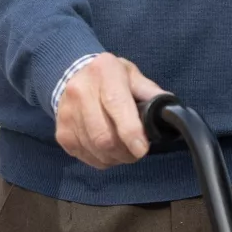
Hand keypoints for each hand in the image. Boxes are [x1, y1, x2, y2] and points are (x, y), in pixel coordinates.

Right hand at [55, 53, 164, 168]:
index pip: (116, 106)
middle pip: (103, 136)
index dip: (130, 132)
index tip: (142, 149)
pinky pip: (85, 156)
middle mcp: (80, 91)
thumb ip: (150, 92)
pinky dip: (102, 159)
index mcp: (104, 72)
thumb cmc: (109, 77)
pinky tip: (109, 151)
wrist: (73, 74)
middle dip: (125, 152)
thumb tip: (170, 110)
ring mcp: (67, 114)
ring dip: (115, 157)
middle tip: (136, 152)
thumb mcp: (131, 75)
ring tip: (124, 151)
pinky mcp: (61, 133)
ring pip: (95, 149)